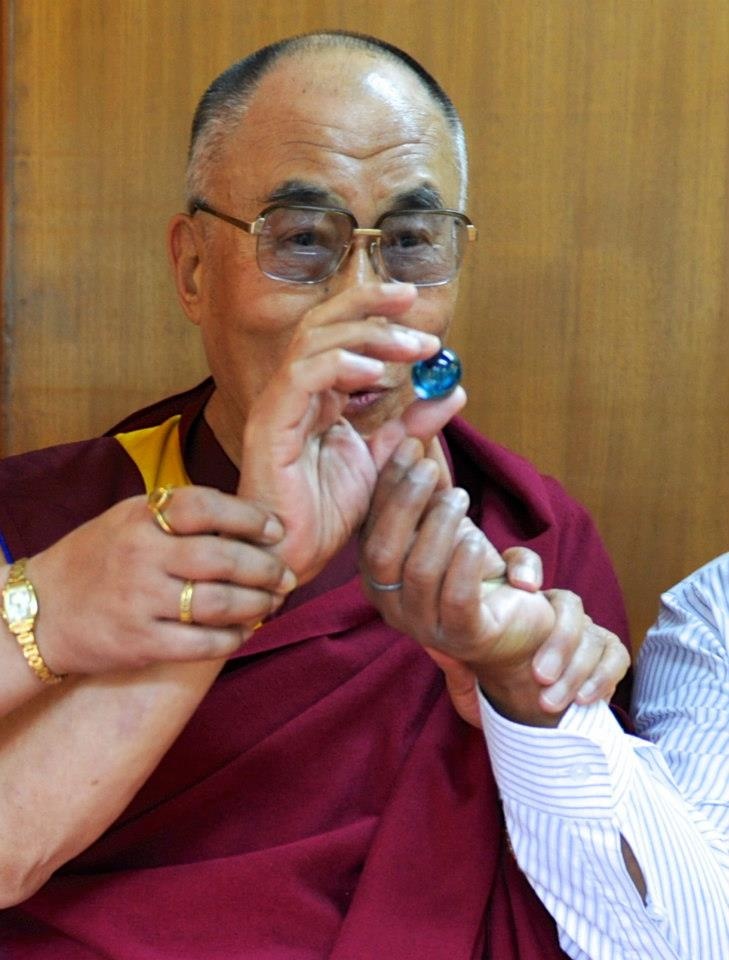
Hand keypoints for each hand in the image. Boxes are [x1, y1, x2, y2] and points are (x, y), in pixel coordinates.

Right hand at [25, 486, 295, 675]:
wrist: (40, 612)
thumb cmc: (96, 560)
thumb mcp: (127, 519)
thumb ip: (176, 514)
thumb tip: (244, 519)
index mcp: (141, 518)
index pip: (206, 506)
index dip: (250, 517)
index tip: (276, 530)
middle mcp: (141, 555)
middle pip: (223, 559)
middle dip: (266, 569)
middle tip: (287, 575)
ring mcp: (140, 601)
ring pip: (219, 604)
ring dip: (257, 605)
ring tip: (273, 602)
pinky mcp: (140, 643)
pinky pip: (202, 644)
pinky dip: (233, 639)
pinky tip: (244, 633)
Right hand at [238, 282, 464, 583]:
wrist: (293, 557)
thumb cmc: (326, 515)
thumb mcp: (383, 463)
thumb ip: (412, 425)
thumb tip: (453, 392)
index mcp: (316, 397)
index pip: (340, 336)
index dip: (377, 316)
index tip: (418, 312)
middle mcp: (293, 394)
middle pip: (322, 324)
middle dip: (368, 305)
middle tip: (411, 299)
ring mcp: (278, 407)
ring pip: (313, 342)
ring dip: (367, 335)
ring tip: (412, 346)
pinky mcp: (269, 426)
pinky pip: (302, 378)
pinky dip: (339, 366)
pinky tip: (376, 374)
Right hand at [360, 439, 629, 726]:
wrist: (514, 627)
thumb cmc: (472, 569)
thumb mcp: (448, 521)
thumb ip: (432, 481)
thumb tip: (424, 420)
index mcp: (378, 574)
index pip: (370, 527)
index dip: (386, 485)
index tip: (408, 445)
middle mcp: (390, 603)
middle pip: (382, 551)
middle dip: (403, 502)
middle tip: (428, 467)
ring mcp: (424, 625)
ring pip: (418, 572)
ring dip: (439, 526)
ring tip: (460, 496)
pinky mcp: (464, 636)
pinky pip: (456, 599)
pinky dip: (464, 563)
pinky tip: (476, 539)